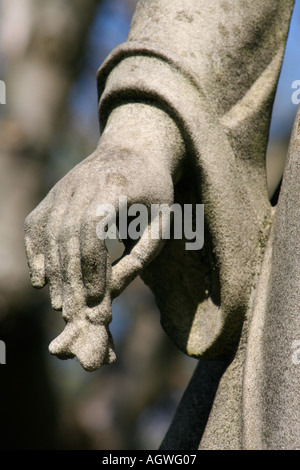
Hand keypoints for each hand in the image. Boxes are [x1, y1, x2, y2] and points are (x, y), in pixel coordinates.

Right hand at [24, 104, 182, 370]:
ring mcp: (63, 188)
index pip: (94, 231)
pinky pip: (37, 226)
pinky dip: (36, 254)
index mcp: (116, 187)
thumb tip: (113, 291)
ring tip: (61, 305)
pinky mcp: (53, 194)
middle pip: (68, 237)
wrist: (134, 149)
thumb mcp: (162, 220)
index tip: (97, 301)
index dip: (93, 268)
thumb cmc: (154, 190)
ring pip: (50, 235)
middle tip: (75, 314)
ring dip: (53, 274)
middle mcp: (82, 184)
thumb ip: (141, 255)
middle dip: (70, 279)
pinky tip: (41, 280)